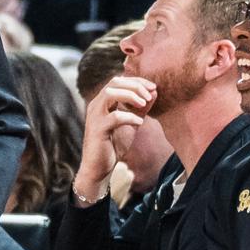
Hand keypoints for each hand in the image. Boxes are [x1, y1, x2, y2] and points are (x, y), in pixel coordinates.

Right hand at [72, 76, 154, 205]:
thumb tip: (154, 92)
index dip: (137, 81)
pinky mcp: (98, 129)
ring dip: (130, 96)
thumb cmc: (113, 145)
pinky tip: (139, 123)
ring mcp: (95, 116)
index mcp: (103, 102)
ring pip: (110, 94)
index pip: (118, 81)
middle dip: (135, 86)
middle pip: (114, 83)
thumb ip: (140, 108)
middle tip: (150, 95)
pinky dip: (129, 117)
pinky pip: (114, 117)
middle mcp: (96, 105)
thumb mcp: (131, 123)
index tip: (153, 87)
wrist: (99, 168)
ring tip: (144, 104)